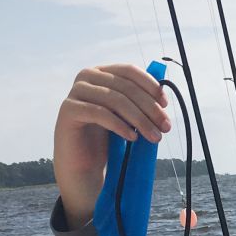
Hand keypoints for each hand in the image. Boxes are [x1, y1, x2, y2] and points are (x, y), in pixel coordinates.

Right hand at [54, 64, 170, 229]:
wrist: (84, 164)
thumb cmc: (109, 139)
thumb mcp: (128, 117)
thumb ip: (141, 105)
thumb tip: (163, 100)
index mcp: (103, 73)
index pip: (130, 71)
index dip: (150, 85)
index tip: (165, 105)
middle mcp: (87, 77)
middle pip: (126, 87)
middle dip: (150, 108)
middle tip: (165, 127)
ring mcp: (76, 92)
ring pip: (115, 99)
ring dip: (140, 119)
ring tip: (154, 137)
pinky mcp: (69, 110)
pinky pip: (99, 112)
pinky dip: (120, 125)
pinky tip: (132, 138)